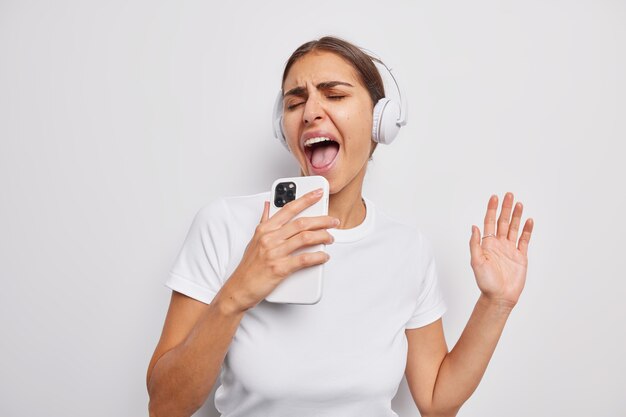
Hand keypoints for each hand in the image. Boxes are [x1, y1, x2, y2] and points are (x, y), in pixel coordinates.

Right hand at [221, 189, 338, 311]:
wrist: (240, 288)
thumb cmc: (248, 266)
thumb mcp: (254, 239)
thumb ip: (264, 221)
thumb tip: (267, 205)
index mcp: (265, 229)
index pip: (288, 209)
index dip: (305, 199)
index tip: (317, 193)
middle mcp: (270, 238)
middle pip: (301, 223)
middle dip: (322, 220)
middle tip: (333, 221)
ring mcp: (275, 253)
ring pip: (305, 238)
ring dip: (323, 237)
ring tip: (330, 238)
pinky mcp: (280, 268)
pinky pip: (304, 259)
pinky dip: (318, 257)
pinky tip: (323, 256)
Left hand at [469, 192, 533, 309]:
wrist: (499, 297)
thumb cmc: (485, 282)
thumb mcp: (476, 262)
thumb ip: (475, 244)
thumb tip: (474, 227)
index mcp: (487, 244)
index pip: (489, 222)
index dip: (491, 209)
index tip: (494, 197)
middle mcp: (499, 244)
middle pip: (503, 222)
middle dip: (506, 208)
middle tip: (509, 195)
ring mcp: (510, 249)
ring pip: (514, 228)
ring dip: (517, 216)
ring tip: (519, 204)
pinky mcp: (521, 257)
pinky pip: (524, 240)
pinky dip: (527, 230)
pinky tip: (529, 220)